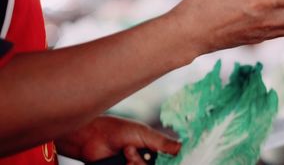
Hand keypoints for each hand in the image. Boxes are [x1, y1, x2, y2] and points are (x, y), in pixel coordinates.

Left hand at [55, 116, 179, 164]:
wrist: (92, 139)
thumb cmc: (117, 130)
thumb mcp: (144, 134)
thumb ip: (164, 143)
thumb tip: (182, 148)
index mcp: (153, 149)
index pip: (169, 159)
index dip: (171, 160)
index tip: (168, 159)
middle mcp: (146, 160)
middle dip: (144, 162)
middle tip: (134, 152)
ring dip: (137, 164)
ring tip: (125, 153)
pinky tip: (122, 160)